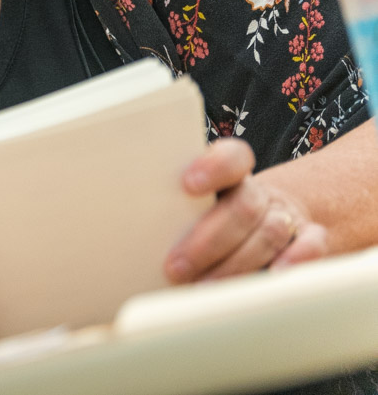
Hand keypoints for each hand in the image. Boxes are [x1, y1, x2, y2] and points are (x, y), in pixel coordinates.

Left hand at [165, 137, 328, 283]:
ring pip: (269, 234)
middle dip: (208, 241)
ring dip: (235, 265)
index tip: (187, 185)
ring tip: (203, 289)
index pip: (230, 158)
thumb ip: (175, 213)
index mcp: (230, 176)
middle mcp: (259, 193)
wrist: (273, 216)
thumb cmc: (215, 216)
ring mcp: (287, 215)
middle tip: (176, 267)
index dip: (213, 167)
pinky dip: (294, 262)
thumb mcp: (194, 207)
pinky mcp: (311, 239)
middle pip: (243, 207)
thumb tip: (136, 231)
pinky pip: (311, 247)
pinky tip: (271, 277)